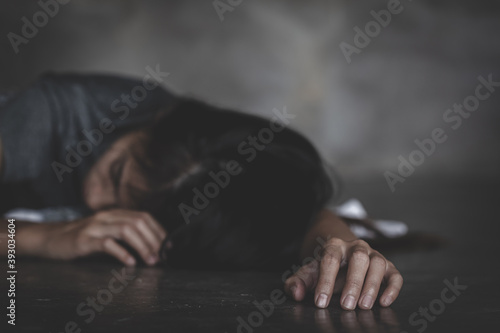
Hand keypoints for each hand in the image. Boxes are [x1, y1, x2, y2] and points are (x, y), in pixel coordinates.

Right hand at [42, 209, 166, 265]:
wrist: (50, 238)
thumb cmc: (82, 238)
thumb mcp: (106, 231)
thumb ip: (125, 234)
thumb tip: (150, 246)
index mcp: (115, 214)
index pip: (144, 216)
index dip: (159, 230)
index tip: (168, 245)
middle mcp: (107, 217)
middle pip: (138, 222)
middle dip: (153, 239)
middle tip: (161, 256)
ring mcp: (95, 227)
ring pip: (126, 230)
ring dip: (142, 246)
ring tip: (150, 260)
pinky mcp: (84, 240)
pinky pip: (107, 243)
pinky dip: (121, 253)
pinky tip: (129, 262)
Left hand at [284, 238, 402, 309]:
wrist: (342, 254)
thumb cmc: (325, 267)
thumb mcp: (309, 272)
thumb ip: (298, 281)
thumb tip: (295, 293)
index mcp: (334, 246)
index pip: (330, 259)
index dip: (325, 281)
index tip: (321, 302)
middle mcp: (356, 247)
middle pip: (358, 258)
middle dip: (353, 282)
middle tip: (346, 306)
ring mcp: (374, 255)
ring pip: (378, 263)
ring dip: (372, 285)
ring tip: (363, 306)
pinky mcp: (388, 266)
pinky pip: (394, 274)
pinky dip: (392, 288)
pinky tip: (384, 302)